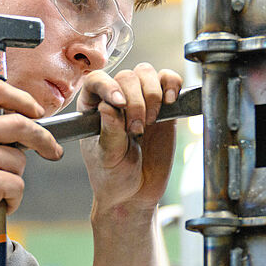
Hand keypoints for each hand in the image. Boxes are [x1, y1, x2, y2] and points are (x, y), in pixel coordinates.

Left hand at [78, 63, 183, 213]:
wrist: (136, 193)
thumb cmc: (113, 176)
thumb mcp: (107, 158)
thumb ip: (109, 134)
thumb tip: (107, 107)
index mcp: (92, 107)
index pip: (97, 80)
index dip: (109, 85)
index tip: (120, 103)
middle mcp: (116, 97)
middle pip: (126, 76)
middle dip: (136, 101)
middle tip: (137, 129)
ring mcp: (141, 99)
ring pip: (147, 73)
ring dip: (152, 94)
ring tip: (150, 122)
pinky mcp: (164, 106)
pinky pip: (169, 80)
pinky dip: (172, 84)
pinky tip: (170, 102)